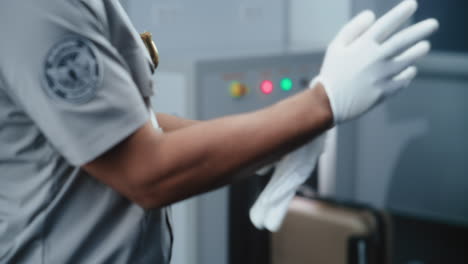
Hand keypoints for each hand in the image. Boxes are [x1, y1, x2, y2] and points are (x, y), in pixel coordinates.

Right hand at [313, 0, 438, 123]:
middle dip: (420, 30)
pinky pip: (402, 81)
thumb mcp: (336, 47)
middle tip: (434, 24)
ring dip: (418, 51)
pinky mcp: (384, 92)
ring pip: (407, 60)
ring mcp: (381, 76)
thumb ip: (353, 29)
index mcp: (362, 46)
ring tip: (425, 46)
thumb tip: (371, 15)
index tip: (412, 4)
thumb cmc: (332, 72)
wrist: (328, 103)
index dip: (400, 13)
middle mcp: (375, 59)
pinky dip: (408, 74)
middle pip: (403, 41)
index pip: (386, 25)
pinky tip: (410, 70)